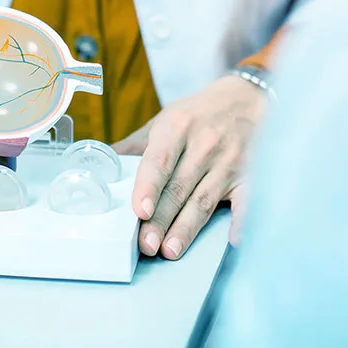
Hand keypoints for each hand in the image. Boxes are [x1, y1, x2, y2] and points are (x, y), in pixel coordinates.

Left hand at [113, 75, 265, 259]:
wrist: (250, 97)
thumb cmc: (200, 113)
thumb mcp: (166, 119)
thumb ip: (136, 145)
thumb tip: (97, 165)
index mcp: (178, 127)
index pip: (160, 160)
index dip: (149, 186)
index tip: (140, 210)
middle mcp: (205, 144)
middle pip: (179, 188)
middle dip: (161, 219)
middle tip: (145, 246)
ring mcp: (230, 161)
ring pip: (204, 200)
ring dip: (187, 228)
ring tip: (170, 250)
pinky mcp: (251, 175)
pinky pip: (246, 201)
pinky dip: (241, 220)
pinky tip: (233, 239)